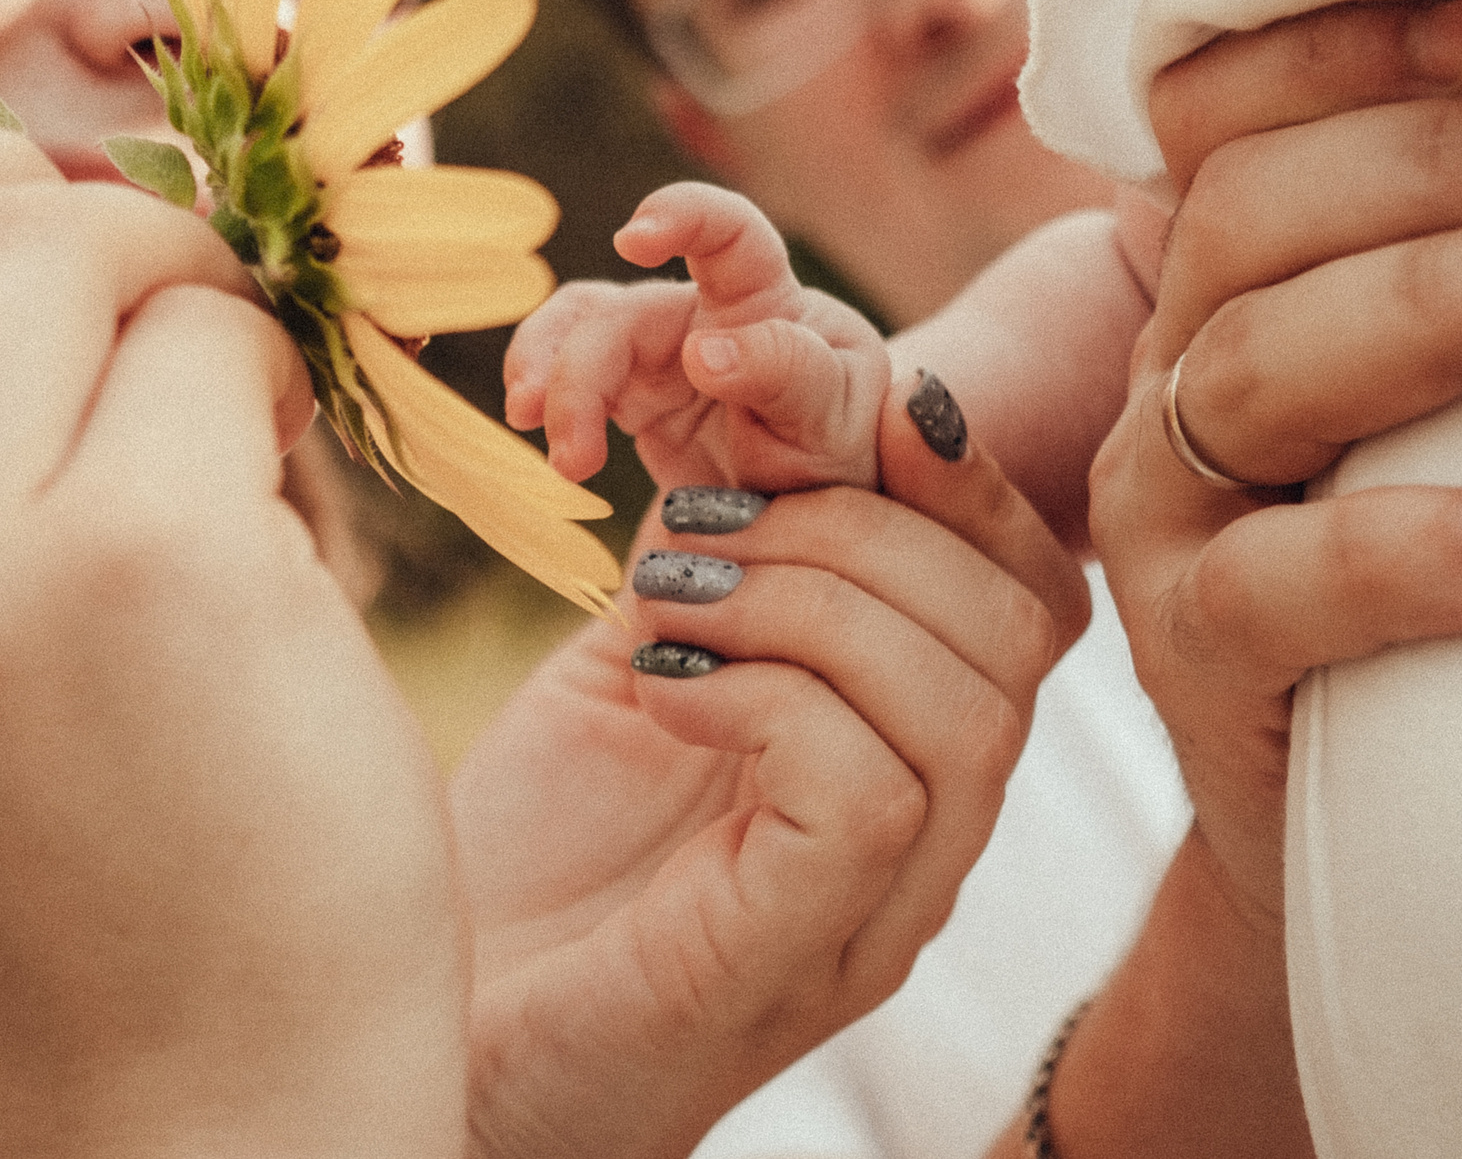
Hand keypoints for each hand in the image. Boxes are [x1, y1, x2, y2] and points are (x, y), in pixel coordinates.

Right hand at [0, 35, 463, 1158]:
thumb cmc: (67, 860)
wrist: (198, 1093)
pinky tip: (272, 503)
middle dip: (9, 179)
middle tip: (119, 274)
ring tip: (211, 428)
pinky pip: (210, 323)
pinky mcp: (136, 561)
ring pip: (52, 228)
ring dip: (171, 286)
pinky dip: (262, 375)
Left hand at [453, 373, 1087, 1158]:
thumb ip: (731, 572)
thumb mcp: (646, 672)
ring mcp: (879, 909)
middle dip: (863, 523)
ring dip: (806, 597)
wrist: (429, 1055)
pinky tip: (660, 689)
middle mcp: (926, 842)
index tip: (869, 406)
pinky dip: (764, 695)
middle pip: (1014, 629)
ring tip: (665, 600)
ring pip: (959, 699)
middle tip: (702, 529)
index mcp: (907, 757)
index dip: (972, 479)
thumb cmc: (531, 874)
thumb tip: (764, 427)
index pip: (1032, 596)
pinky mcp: (801, 953)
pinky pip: (866, 784)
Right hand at [505, 180, 889, 491]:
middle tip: (573, 454)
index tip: (631, 242)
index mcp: (764, 296)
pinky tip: (549, 448)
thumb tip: (702, 351)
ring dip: (546, 379)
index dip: (679, 215)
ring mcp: (655, 350)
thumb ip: (785, 374)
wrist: (808, 504)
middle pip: (618, 311)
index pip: (726, 229)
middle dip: (580, 372)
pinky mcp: (625, 392)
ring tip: (550, 449)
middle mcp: (699, 309)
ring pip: (576, 333)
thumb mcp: (835, 416)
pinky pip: (566, 376)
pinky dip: (545, 403)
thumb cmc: (836, 444)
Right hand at [1042, 0, 1461, 1158]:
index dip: (1362, 43)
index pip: (1233, 104)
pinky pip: (1271, 580)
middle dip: (1436, 158)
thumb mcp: (1432, 371)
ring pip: (1253, 361)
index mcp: (1220, 264)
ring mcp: (1162, 500)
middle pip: (1249, 210)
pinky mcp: (1188, 643)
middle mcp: (1167, 356)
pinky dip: (1400, 551)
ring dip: (1435, 302)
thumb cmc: (1423, 536)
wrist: (1336, 781)